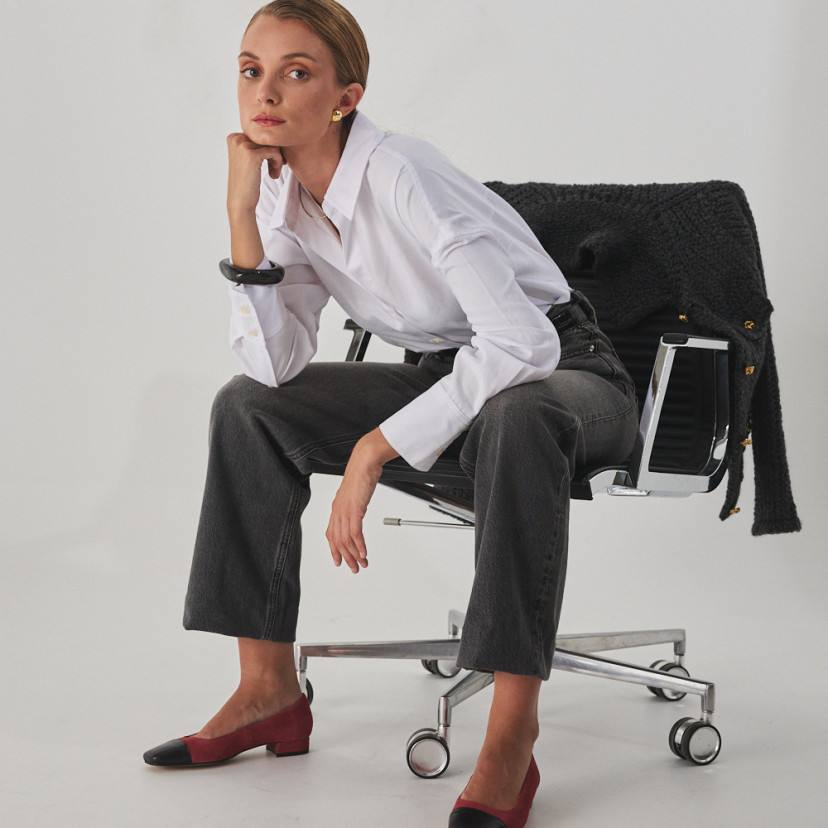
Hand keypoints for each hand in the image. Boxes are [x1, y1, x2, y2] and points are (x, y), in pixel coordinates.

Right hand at [226, 132, 284, 215]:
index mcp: (233, 137)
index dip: (269, 148)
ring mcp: (242, 145)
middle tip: (274, 169)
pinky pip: (275, 152)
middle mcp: (236, 138)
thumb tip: (275, 130)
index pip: (261, 134)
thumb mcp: (248, 159)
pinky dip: (278, 163)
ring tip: (274, 172)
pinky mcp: (251, 154)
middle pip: (267, 137)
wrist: (241, 202)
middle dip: (274, 153)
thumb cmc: (248, 182)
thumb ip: (256, 144)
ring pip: (273, 144)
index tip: (270, 163)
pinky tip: (273, 175)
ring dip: (277, 159)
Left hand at [326, 429, 398, 573]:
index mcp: (337, 508)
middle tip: (354, 568)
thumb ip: (354, 504)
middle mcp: (338, 511)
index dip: (334, 550)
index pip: (331, 534)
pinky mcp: (354, 509)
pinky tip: (364, 552)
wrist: (365, 461)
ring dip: (355, 554)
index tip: (340, 561)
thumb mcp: (356, 493)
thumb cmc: (362, 473)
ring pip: (346, 540)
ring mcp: (345, 510)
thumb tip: (357, 512)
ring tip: (362, 563)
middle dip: (346, 557)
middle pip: (338, 541)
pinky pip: (355, 532)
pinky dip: (359, 545)